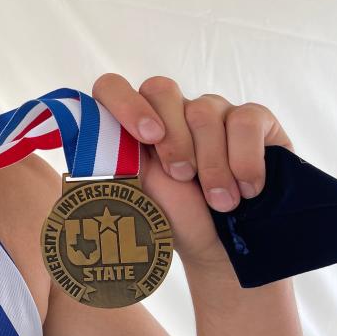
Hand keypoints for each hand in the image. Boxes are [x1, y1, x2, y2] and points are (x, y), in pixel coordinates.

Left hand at [91, 73, 295, 268]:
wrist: (222, 248)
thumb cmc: (172, 220)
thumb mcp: (133, 194)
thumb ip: (108, 163)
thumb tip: (83, 142)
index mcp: (132, 124)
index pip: (112, 87)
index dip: (123, 103)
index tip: (146, 138)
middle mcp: (169, 110)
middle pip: (160, 89)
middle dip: (172, 138)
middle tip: (182, 177)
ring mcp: (212, 110)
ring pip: (203, 109)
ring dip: (211, 164)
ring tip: (220, 201)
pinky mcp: (253, 119)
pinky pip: (246, 119)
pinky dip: (245, 159)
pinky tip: (247, 188)